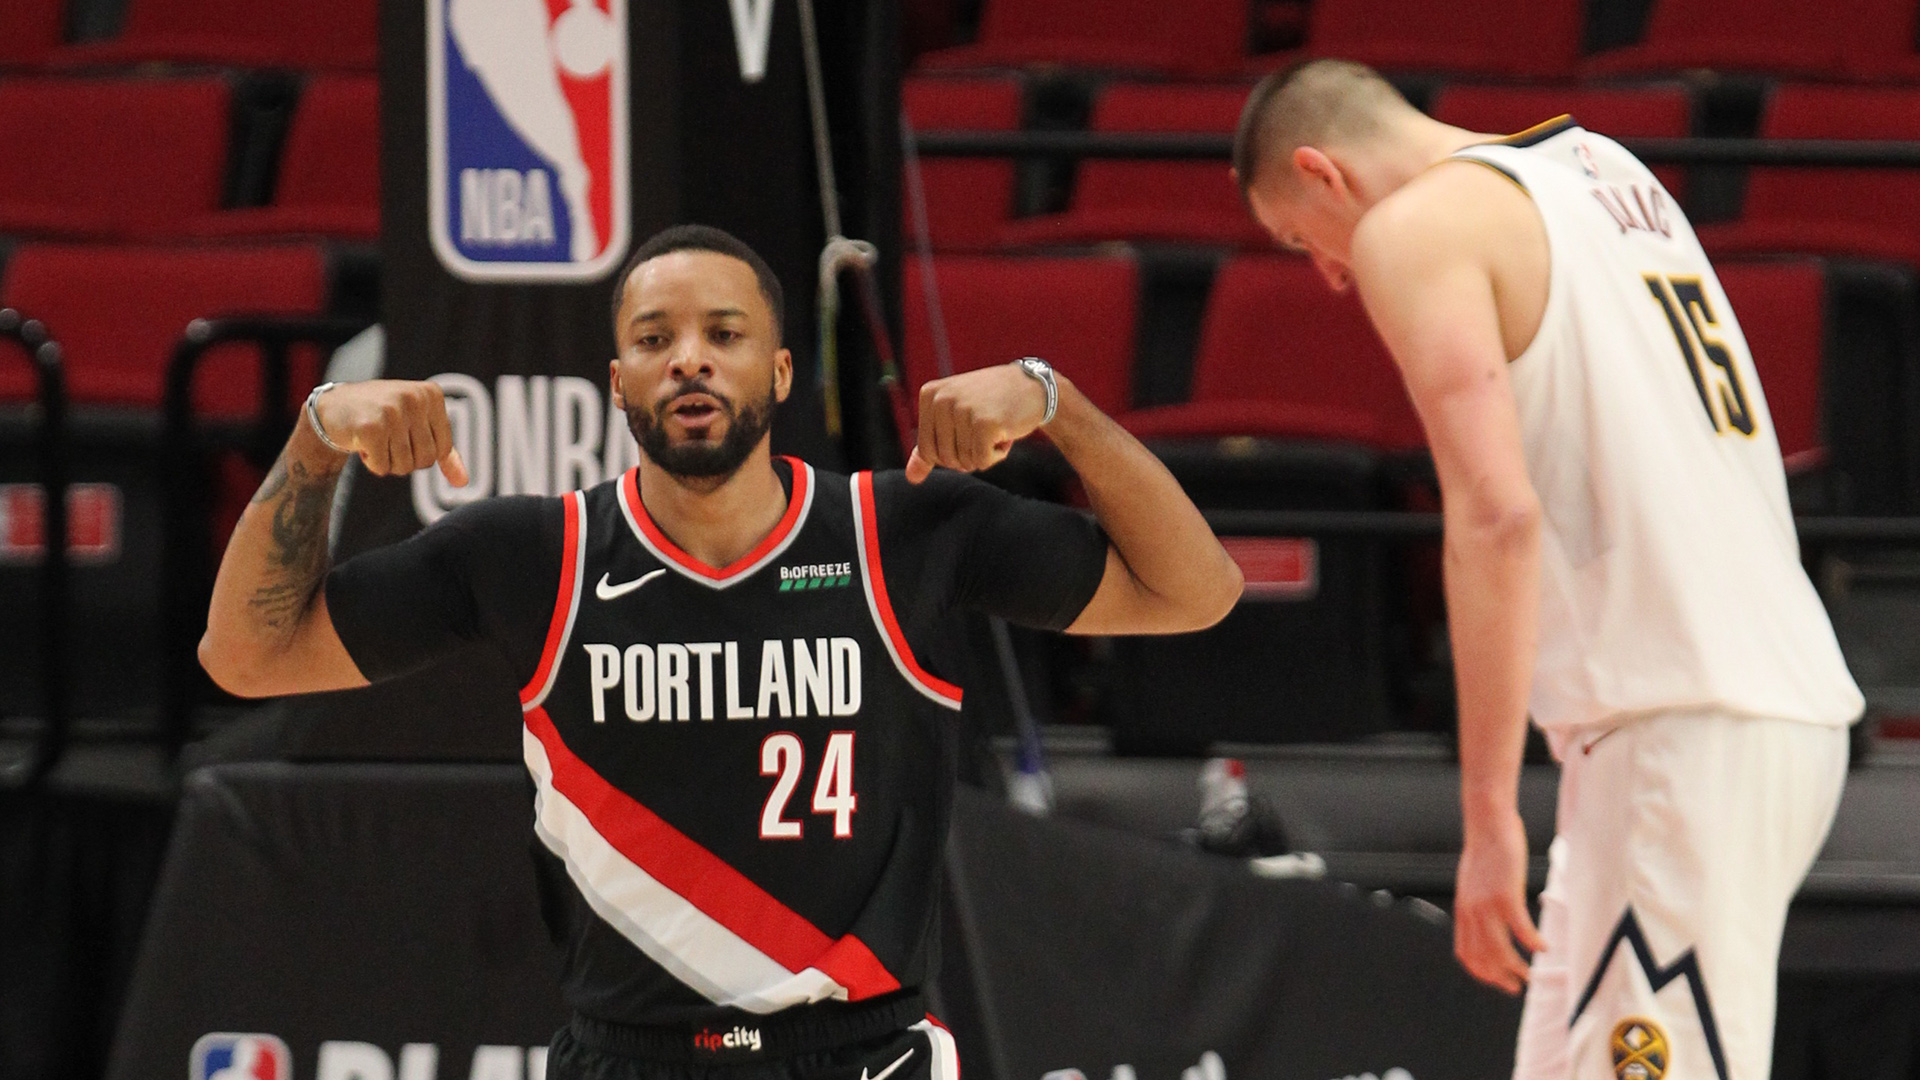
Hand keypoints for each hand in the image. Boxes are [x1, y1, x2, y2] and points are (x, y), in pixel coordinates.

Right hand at [313, 379, 468, 484]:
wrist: (333, 407)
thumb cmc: (381, 415)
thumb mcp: (417, 424)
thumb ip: (443, 451)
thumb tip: (463, 482)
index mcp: (431, 394)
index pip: (442, 449)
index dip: (422, 453)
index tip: (404, 435)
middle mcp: (414, 398)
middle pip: (425, 460)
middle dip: (405, 460)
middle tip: (388, 440)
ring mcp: (392, 411)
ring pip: (404, 466)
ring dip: (388, 462)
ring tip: (376, 440)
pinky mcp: (370, 428)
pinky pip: (383, 468)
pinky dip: (373, 463)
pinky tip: (362, 442)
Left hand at [905, 364, 1049, 482]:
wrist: (1033, 387)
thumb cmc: (991, 403)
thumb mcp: (955, 417)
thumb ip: (931, 446)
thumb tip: (912, 478)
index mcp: (930, 394)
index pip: (927, 450)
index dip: (951, 452)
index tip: (969, 429)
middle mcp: (942, 399)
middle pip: (945, 459)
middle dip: (968, 454)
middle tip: (985, 429)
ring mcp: (963, 410)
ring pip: (964, 462)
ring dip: (984, 453)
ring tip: (996, 427)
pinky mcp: (984, 424)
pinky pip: (982, 462)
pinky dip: (997, 455)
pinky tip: (1005, 433)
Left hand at [1453, 807, 1544, 993]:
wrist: (1487, 823)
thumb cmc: (1486, 850)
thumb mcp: (1473, 882)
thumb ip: (1477, 903)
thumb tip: (1486, 919)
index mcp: (1463, 910)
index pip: (1466, 953)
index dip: (1481, 972)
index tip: (1497, 980)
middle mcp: (1471, 912)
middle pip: (1483, 958)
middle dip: (1500, 978)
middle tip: (1517, 986)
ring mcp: (1487, 905)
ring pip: (1499, 950)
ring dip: (1515, 969)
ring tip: (1530, 977)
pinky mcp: (1505, 895)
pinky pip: (1521, 930)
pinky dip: (1533, 943)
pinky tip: (1544, 949)